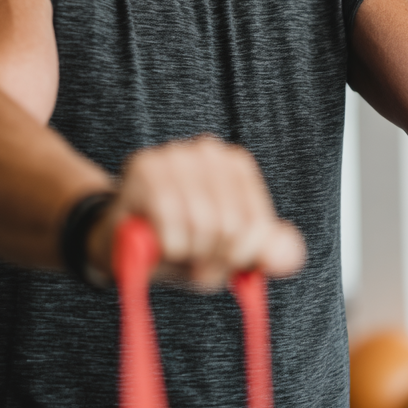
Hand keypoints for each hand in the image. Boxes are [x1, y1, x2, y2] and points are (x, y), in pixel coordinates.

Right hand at [86, 135, 305, 288]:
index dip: (240, 257)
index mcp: (236, 164)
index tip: (223, 259)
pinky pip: (172, 226)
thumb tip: (289, 256)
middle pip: (231, 226)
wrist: (118, 242)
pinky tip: (154, 236)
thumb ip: (263, 253)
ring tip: (173, 243)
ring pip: (203, 226)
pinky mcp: (144, 168)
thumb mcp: (228, 256)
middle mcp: (209, 148)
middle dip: (211, 256)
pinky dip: (166, 246)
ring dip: (187, 252)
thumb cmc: (181, 245)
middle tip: (192, 254)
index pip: (258, 225)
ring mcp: (176, 154)